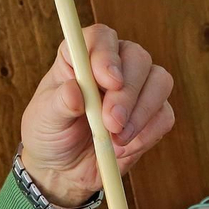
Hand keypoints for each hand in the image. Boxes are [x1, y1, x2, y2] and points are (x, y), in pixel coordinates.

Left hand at [19, 24, 175, 207]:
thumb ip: (60, 102)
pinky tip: (123, 148)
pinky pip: (164, 116)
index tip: (109, 81)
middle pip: (137, 57)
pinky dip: (146, 134)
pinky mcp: (152, 114)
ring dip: (141, 113)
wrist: (64, 169)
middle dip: (127, 93)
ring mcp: (137, 88)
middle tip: (111, 122)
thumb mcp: (45, 118)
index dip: (107, 55)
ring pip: (159, 82)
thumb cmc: (50, 134)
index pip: (101, 38)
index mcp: (81, 56)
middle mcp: (114, 65)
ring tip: (116, 139)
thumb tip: (75, 91)